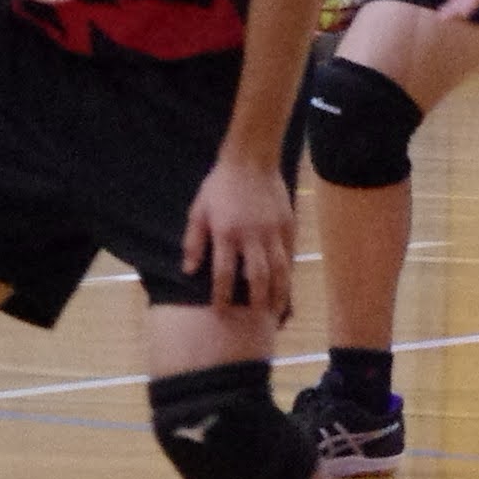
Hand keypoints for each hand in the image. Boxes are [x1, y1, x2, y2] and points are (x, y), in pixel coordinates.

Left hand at [187, 153, 297, 315]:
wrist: (251, 161)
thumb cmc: (219, 186)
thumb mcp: (198, 211)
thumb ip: (193, 242)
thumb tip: (189, 271)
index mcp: (226, 234)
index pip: (224, 273)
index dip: (223, 295)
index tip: (222, 310)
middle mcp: (252, 236)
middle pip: (258, 276)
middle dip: (258, 300)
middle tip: (258, 317)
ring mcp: (273, 231)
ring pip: (280, 268)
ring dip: (279, 290)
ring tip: (278, 308)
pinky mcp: (288, 224)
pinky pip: (290, 253)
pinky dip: (289, 270)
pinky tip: (287, 282)